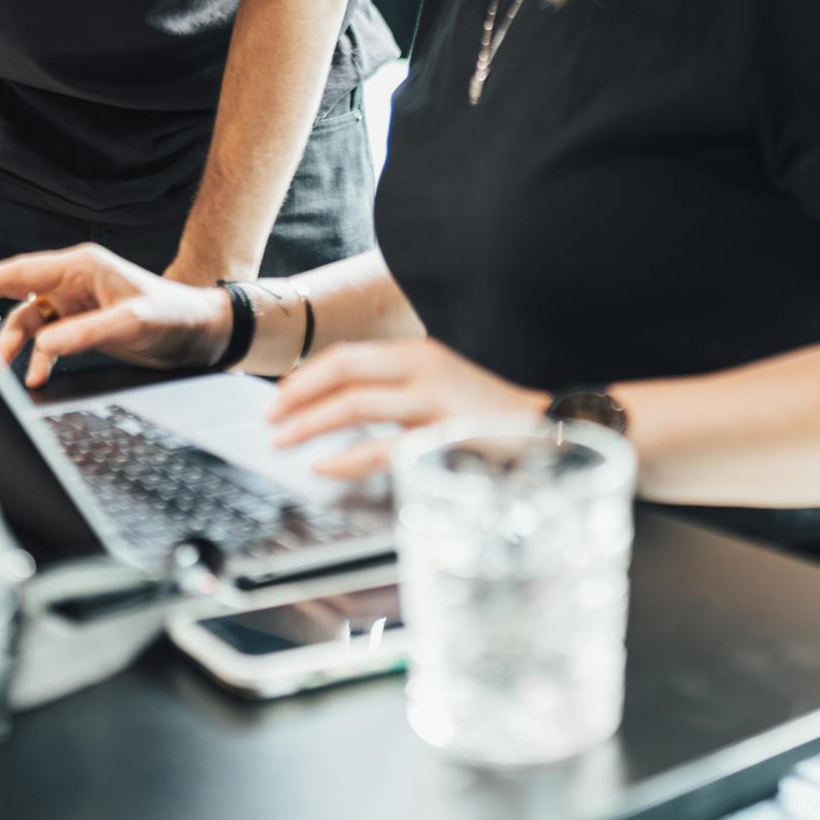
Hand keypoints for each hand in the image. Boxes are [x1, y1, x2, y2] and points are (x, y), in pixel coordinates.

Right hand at [0, 245, 231, 389]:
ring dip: (14, 348)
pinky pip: (46, 339)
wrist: (202, 333)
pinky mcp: (81, 324)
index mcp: (80, 266)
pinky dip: (38, 358)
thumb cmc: (174, 316)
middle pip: (15, 294)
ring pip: (28, 322)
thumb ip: (85, 334)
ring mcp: (75, 302)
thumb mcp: (132, 322)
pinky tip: (36, 377)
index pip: (19, 271)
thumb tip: (42, 347)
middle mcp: (73, 280)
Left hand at [267, 338, 547, 478]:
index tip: (280, 396)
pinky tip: (326, 467)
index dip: (306, 375)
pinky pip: (383, 446)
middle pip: (342, 371)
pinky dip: (347, 457)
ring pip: (355, 404)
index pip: (347, 355)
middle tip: (270, 420)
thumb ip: (401, 387)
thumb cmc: (492, 408)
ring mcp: (433, 399)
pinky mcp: (443, 433)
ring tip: (285, 443)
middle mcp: (422, 366)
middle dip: (297, 396)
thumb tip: (347, 402)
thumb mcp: (443, 381)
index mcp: (418, 352)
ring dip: (310, 424)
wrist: (549, 422)